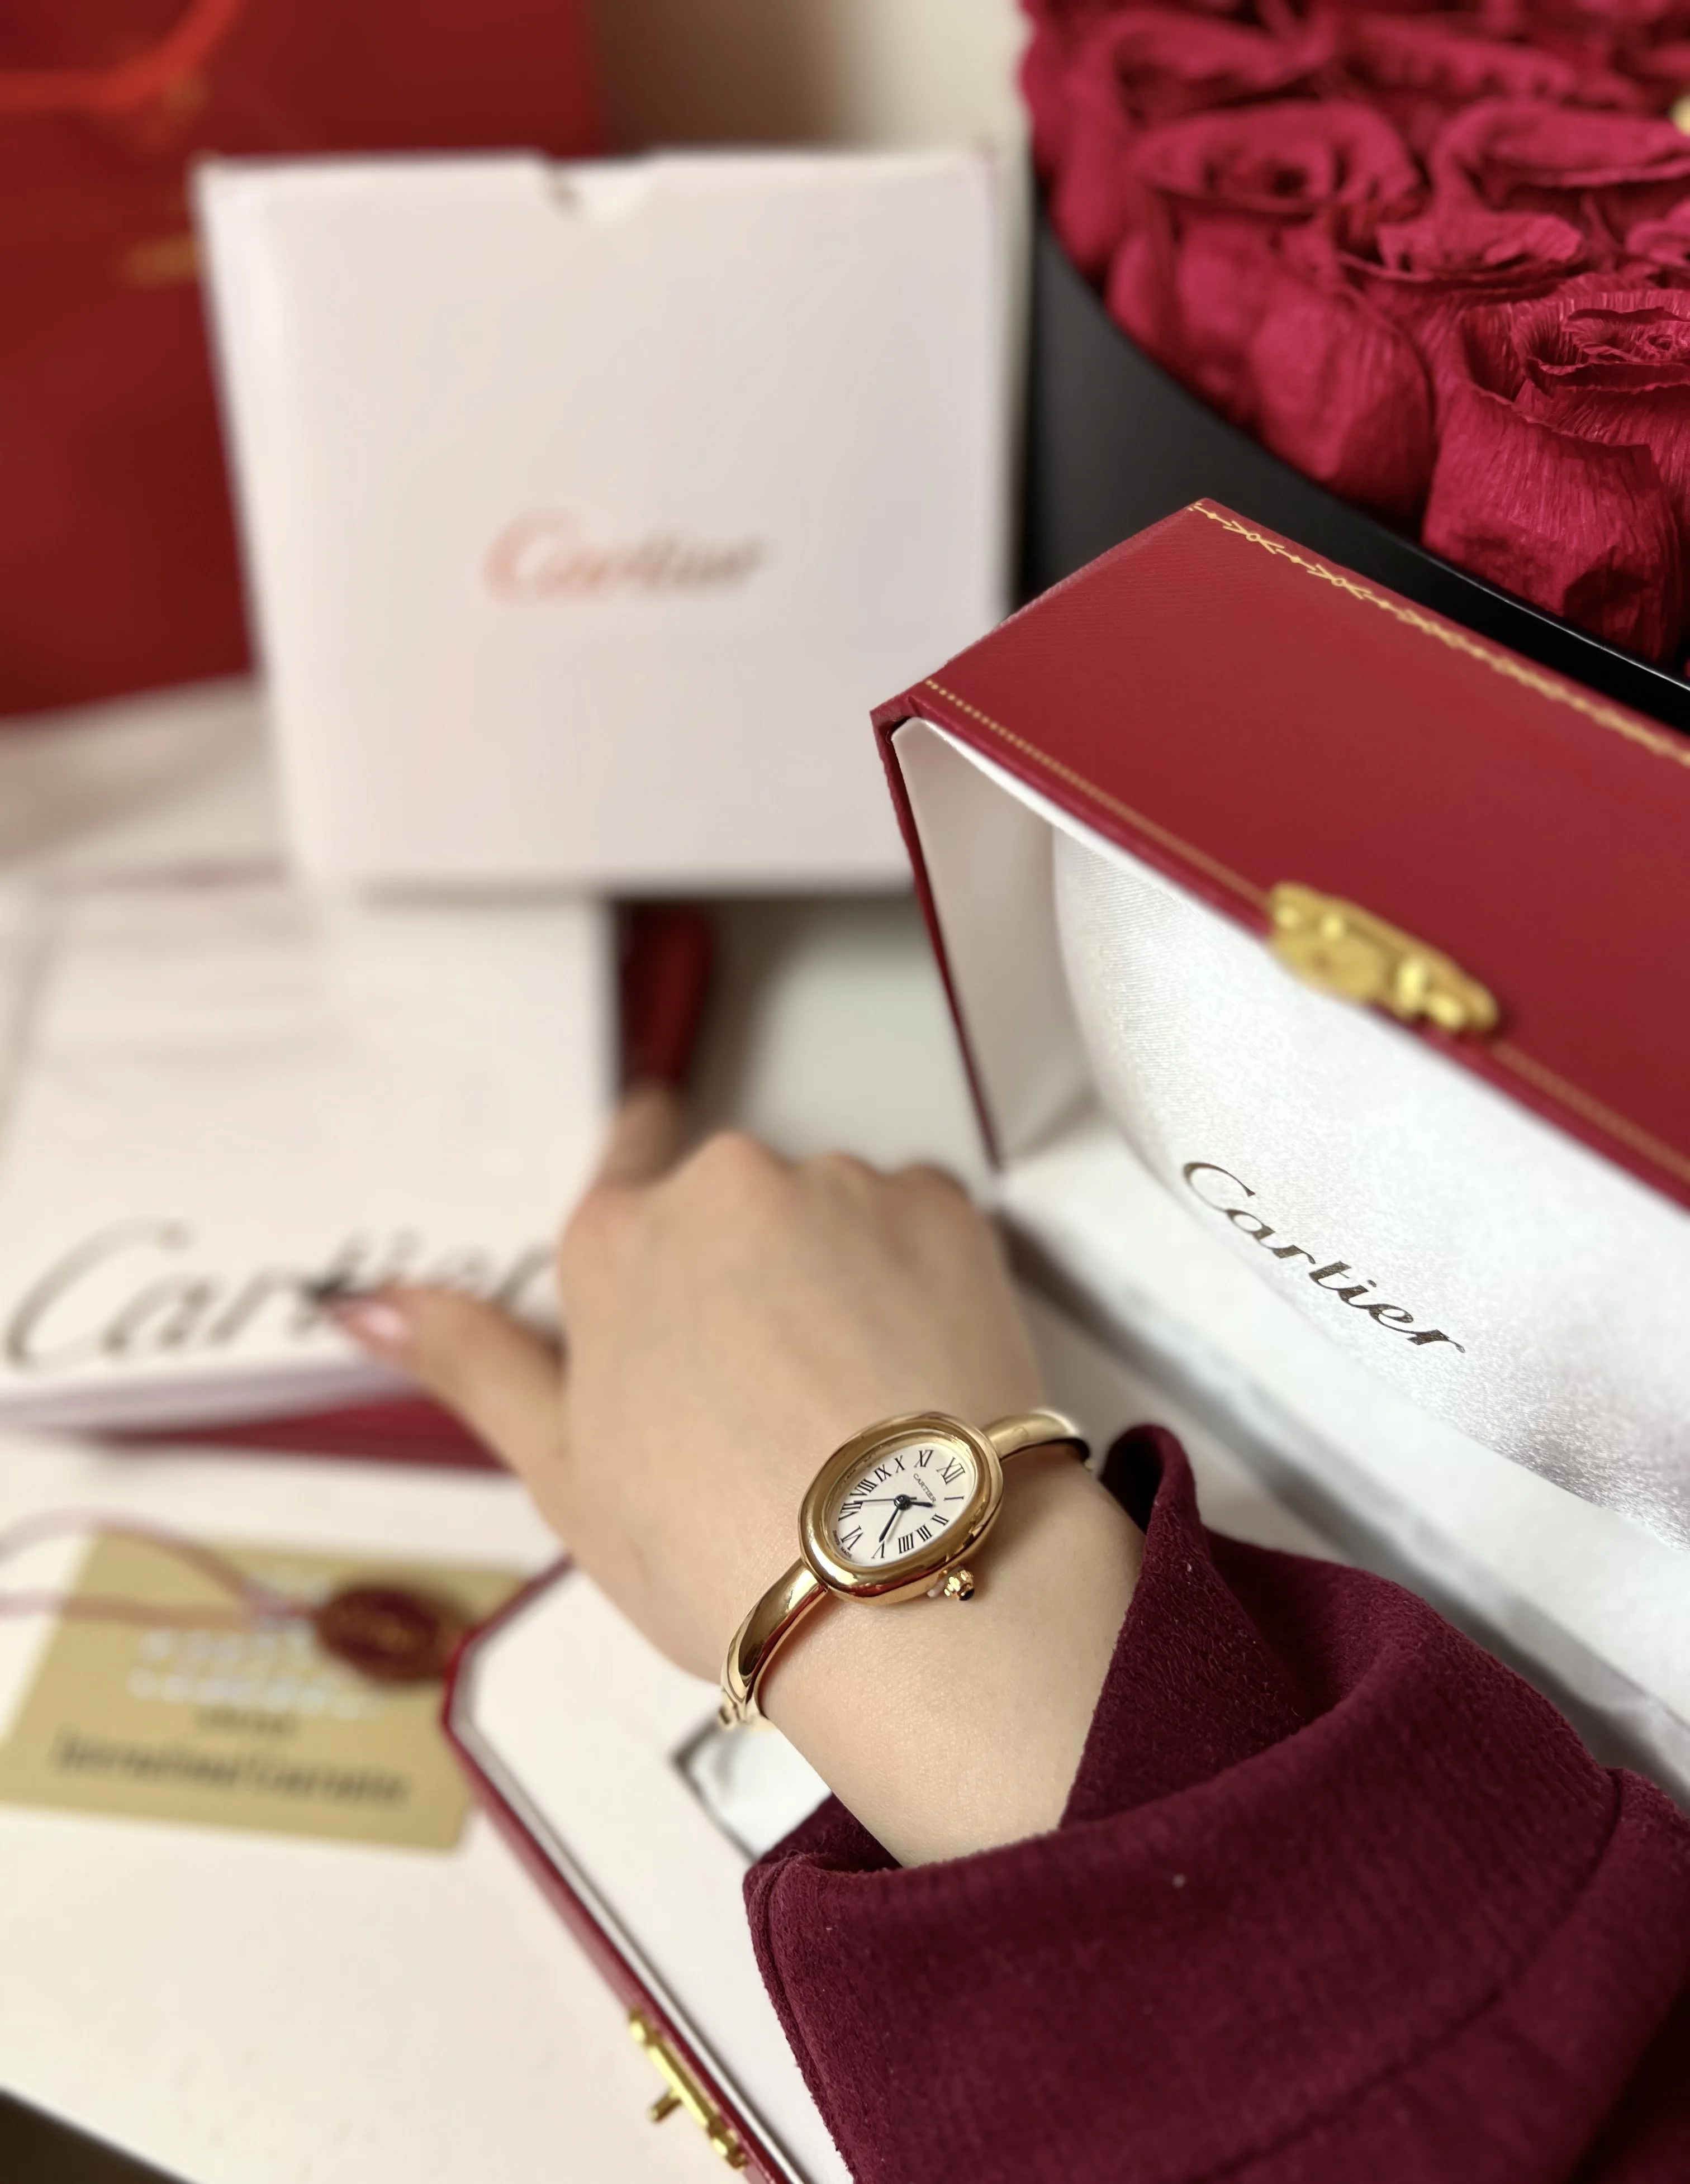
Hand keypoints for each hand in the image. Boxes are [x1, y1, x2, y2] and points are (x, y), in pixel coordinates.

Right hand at [333, 1088, 1140, 1863]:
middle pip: (734, 1203)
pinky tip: (916, 1375)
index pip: (628, 1153)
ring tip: (853, 1404)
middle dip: (749, 1271)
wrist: (906, 1583)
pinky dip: (918, 1280)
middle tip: (768, 1396)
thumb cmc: (727, 1552)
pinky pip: (918, 1221)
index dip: (660, 1219)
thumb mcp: (566, 1474)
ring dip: (838, 1275)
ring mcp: (840, 1187)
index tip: (689, 1265)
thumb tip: (366, 1304)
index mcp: (615, 1243)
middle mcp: (723, 1187)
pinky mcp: (944, 1207)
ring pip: (833, 1211)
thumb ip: (474, 1362)